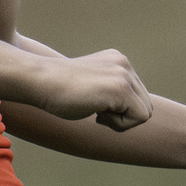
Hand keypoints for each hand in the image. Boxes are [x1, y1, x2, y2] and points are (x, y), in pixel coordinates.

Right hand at [33, 49, 153, 132]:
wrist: (40, 81)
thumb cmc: (58, 91)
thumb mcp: (91, 87)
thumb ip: (110, 92)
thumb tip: (127, 112)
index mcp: (117, 61)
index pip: (137, 96)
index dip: (120, 110)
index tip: (96, 105)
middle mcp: (124, 64)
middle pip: (145, 105)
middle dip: (124, 117)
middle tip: (97, 112)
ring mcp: (123, 74)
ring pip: (144, 113)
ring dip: (121, 121)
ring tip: (96, 111)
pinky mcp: (120, 88)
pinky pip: (139, 118)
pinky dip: (119, 124)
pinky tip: (96, 112)